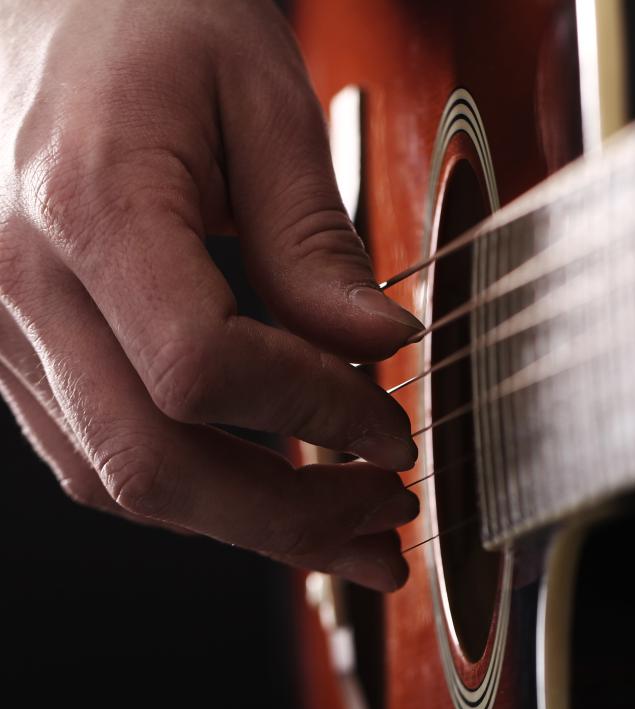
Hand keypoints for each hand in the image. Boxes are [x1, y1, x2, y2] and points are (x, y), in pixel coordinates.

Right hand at [0, 0, 421, 590]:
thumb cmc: (143, 19)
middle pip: (151, 460)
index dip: (316, 415)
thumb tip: (379, 348)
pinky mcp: (10, 343)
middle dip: (286, 516)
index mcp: (84, 203)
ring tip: (346, 527)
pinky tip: (264, 485)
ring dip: (243, 523)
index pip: (202, 368)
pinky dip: (189, 485)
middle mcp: (16, 281)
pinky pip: (93, 449)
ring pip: (117, 476)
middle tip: (384, 523)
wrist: (37, 2)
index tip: (394, 429)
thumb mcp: (259, 96)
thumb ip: (312, 238)